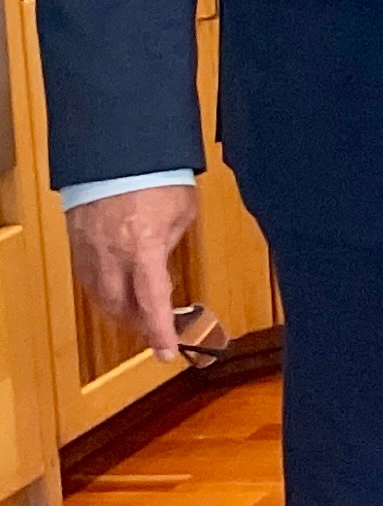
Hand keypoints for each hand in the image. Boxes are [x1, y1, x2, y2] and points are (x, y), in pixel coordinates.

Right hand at [64, 182, 197, 357]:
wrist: (116, 152)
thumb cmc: (155, 175)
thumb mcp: (182, 213)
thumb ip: (171, 244)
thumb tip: (163, 265)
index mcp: (143, 250)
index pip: (152, 304)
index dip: (160, 333)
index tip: (165, 353)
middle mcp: (112, 255)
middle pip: (121, 308)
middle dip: (140, 326)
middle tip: (157, 334)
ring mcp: (89, 250)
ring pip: (100, 297)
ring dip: (120, 312)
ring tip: (140, 317)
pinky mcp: (77, 242)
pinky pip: (88, 278)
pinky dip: (104, 292)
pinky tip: (117, 292)